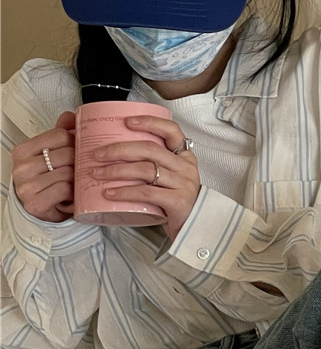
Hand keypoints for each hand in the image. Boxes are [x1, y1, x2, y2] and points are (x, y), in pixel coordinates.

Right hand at [11, 113, 76, 222]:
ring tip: (75, 182)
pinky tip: (71, 194)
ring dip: (78, 178)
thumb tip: (70, 116)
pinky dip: (74, 192)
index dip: (74, 142)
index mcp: (23, 150)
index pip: (59, 135)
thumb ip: (59, 134)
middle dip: (79, 161)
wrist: (38, 210)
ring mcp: (26, 186)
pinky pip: (65, 189)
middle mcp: (21, 167)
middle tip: (80, 169)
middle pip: (66, 154)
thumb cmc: (45, 180)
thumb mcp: (50, 154)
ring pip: (68, 172)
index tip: (76, 150)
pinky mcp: (35, 203)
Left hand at [92, 115, 199, 241]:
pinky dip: (125, 192)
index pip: (171, 130)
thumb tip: (114, 155)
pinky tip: (109, 193)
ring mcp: (183, 184)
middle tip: (97, 155)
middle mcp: (185, 167)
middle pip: (150, 149)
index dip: (149, 122)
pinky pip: (146, 193)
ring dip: (117, 170)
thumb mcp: (170, 178)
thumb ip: (153, 165)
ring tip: (97, 174)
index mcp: (184, 156)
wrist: (195, 227)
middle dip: (119, 149)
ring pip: (145, 170)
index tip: (126, 121)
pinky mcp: (177, 201)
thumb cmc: (176, 201)